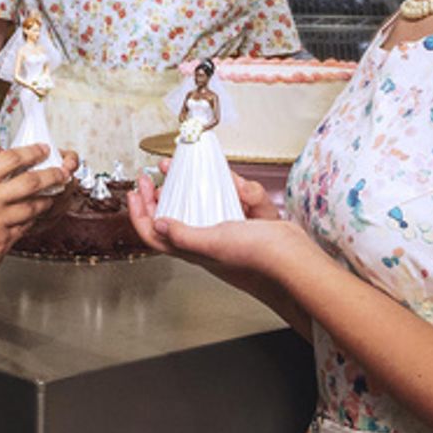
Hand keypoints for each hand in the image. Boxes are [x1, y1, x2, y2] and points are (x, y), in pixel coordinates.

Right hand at [0, 144, 69, 305]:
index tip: (43, 150)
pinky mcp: (3, 244)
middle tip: (62, 173)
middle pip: (31, 181)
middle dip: (52, 175)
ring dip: (46, 202)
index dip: (32, 152)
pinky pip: (25, 229)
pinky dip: (31, 223)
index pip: (10, 158)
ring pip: (33, 207)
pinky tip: (33, 220)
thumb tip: (3, 179)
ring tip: (51, 198)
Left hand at [127, 163, 306, 300]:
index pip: (155, 235)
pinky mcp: (247, 224)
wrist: (296, 263)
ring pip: (206, 204)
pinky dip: (236, 190)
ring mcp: (227, 232)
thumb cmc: (257, 259)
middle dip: (162, 193)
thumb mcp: (214, 243)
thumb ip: (184, 235)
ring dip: (198, 185)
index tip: (135, 191)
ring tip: (191, 169)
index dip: (140, 214)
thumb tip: (158, 225)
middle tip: (155, 174)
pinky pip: (234, 200)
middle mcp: (207, 242)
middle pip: (175, 216)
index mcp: (194, 250)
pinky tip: (240, 188)